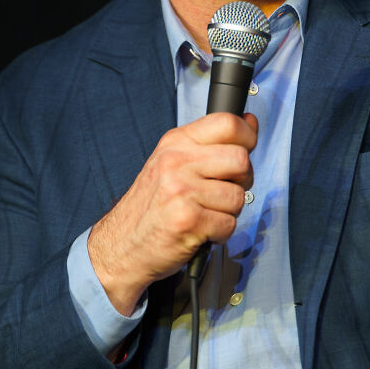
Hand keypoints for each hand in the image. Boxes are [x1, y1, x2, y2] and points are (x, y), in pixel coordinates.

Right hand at [87, 112, 257, 313]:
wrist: (121, 246)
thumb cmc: (151, 207)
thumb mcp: (171, 163)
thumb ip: (210, 144)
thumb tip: (249, 122)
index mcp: (175, 143)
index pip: (227, 122)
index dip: (247, 137)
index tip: (245, 149)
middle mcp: (176, 162)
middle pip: (241, 159)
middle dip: (242, 180)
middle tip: (222, 191)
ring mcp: (181, 191)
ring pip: (239, 196)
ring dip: (229, 212)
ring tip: (206, 213)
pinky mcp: (188, 220)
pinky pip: (229, 223)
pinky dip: (220, 233)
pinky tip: (201, 230)